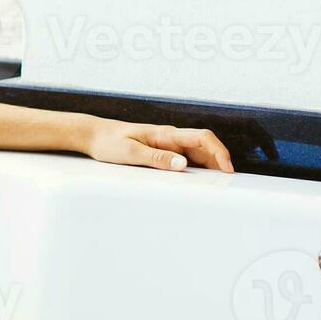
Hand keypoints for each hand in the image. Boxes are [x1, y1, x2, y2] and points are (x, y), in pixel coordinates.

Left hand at [83, 118, 235, 173]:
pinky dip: (195, 169)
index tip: (227, 169)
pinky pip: (185, 159)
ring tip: (215, 185)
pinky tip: (196, 181)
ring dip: (209, 166)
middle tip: (226, 183)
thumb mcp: (131, 152)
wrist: (93, 135)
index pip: (202, 137)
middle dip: (219, 162)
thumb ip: (156, 158)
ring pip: (197, 153)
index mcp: (165, 134)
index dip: (219, 151)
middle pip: (204, 146)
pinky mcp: (162, 151)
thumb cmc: (109, 142)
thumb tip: (182, 165)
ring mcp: (167, 144)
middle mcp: (170, 137)